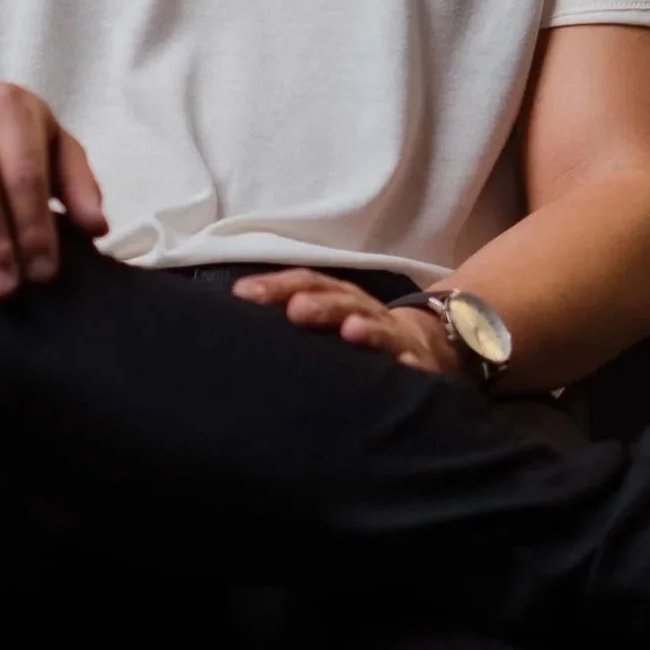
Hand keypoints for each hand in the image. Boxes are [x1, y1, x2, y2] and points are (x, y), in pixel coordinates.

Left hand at [231, 270, 459, 372]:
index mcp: (334, 296)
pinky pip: (414, 362)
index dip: (275, 286)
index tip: (242, 295)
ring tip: (351, 331)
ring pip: (378, 326)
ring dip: (365, 327)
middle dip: (319, 304)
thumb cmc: (352, 328)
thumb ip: (286, 313)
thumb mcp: (322, 317)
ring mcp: (390, 333)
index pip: (304, 282)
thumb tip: (231, 316)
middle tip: (296, 310)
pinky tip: (403, 366)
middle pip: (340, 300)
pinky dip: (409, 364)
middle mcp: (361, 308)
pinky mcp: (416, 360)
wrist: (419, 341)